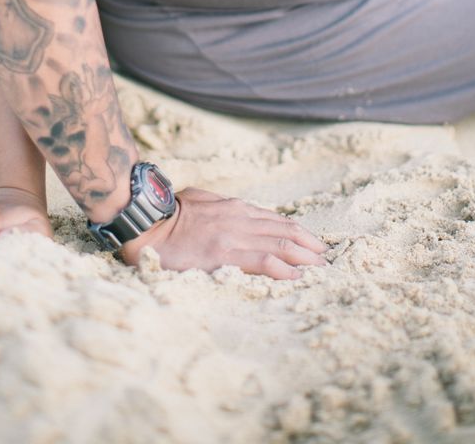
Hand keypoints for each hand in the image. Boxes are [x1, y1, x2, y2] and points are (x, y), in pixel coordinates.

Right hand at [119, 187, 327, 280]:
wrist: (147, 223)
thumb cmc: (168, 213)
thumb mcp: (198, 199)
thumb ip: (218, 204)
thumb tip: (227, 208)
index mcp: (233, 208)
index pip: (274, 220)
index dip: (297, 231)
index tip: (313, 242)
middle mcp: (239, 219)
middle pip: (284, 231)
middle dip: (309, 245)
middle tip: (327, 257)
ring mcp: (233, 236)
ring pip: (280, 244)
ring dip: (305, 256)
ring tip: (321, 267)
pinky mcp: (225, 254)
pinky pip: (262, 260)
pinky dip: (284, 268)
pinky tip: (297, 276)